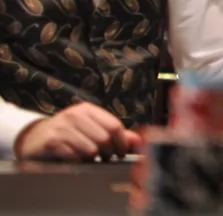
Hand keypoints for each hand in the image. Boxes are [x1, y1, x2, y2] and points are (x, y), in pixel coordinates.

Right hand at [14, 102, 140, 161]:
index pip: (114, 125)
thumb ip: (114, 133)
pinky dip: (78, 161)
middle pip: (104, 138)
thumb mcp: (91, 127)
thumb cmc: (69, 132)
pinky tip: (74, 158)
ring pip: (91, 149)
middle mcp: (75, 115)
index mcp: (88, 109)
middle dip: (109, 152)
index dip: (122, 142)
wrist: (35, 137)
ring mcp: (62, 127)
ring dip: (92, 158)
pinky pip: (74, 156)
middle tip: (106, 157)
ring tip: (89, 157)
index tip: (121, 153)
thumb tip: (137, 140)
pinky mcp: (51, 141)